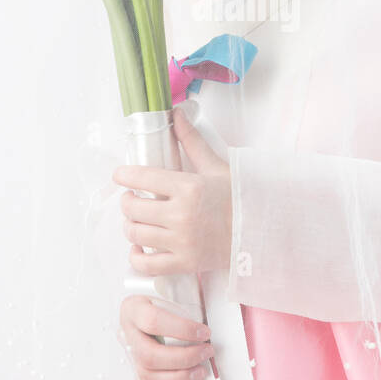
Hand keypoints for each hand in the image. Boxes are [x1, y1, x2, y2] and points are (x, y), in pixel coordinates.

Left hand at [112, 104, 232, 276]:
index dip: (124, 175)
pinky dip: (136, 257)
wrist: (260, 231)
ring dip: (130, 226)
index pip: (142, 178)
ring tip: (137, 221)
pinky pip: (147, 264)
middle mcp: (182, 214)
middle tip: (132, 199)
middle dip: (127, 202)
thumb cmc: (239, 198)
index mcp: (188, 187)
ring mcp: (182, 241)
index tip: (120, 176)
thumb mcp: (216, 166)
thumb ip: (192, 141)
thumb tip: (177, 115)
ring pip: (136, 234)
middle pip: (133, 208)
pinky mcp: (185, 263)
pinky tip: (140, 248)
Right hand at [119, 294, 213, 379]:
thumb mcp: (171, 293)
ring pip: (146, 375)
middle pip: (149, 355)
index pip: (153, 321)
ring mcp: (129, 356)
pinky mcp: (135, 373)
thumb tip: (208, 329)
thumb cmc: (164, 299)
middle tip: (206, 353)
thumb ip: (185, 304)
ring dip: (178, 378)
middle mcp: (127, 334)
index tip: (205, 333)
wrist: (149, 306)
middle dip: (183, 358)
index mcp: (133, 309)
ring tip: (201, 373)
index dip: (182, 329)